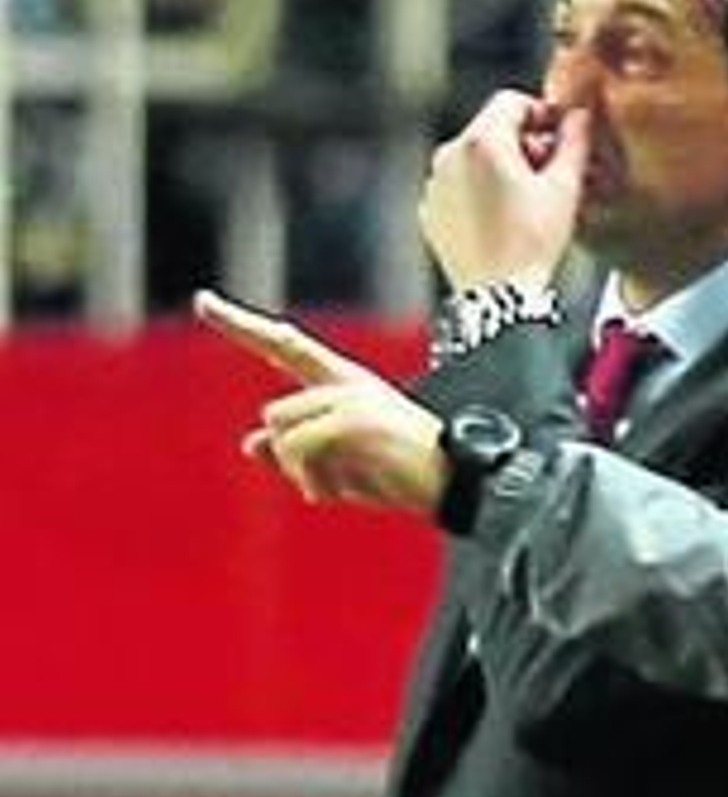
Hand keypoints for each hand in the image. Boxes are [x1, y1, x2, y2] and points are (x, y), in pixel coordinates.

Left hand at [194, 290, 446, 512]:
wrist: (455, 484)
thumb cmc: (405, 478)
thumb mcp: (343, 466)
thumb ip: (298, 452)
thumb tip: (251, 444)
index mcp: (346, 384)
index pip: (286, 346)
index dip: (242, 324)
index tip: (204, 303)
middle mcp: (346, 383)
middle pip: (274, 414)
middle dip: (289, 459)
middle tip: (322, 488)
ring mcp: (351, 397)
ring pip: (281, 432)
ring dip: (300, 472)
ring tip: (338, 489)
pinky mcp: (354, 420)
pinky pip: (298, 448)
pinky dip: (308, 479)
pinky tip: (334, 493)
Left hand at [419, 91, 589, 288]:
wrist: (498, 298)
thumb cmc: (531, 246)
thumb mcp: (564, 190)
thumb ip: (574, 143)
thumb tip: (580, 116)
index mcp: (482, 140)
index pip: (512, 101)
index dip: (541, 114)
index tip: (559, 135)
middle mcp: (449, 154)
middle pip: (490, 129)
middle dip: (520, 144)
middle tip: (549, 173)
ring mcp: (435, 184)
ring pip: (472, 159)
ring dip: (498, 169)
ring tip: (525, 202)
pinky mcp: (430, 210)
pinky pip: (456, 188)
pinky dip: (477, 194)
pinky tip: (500, 220)